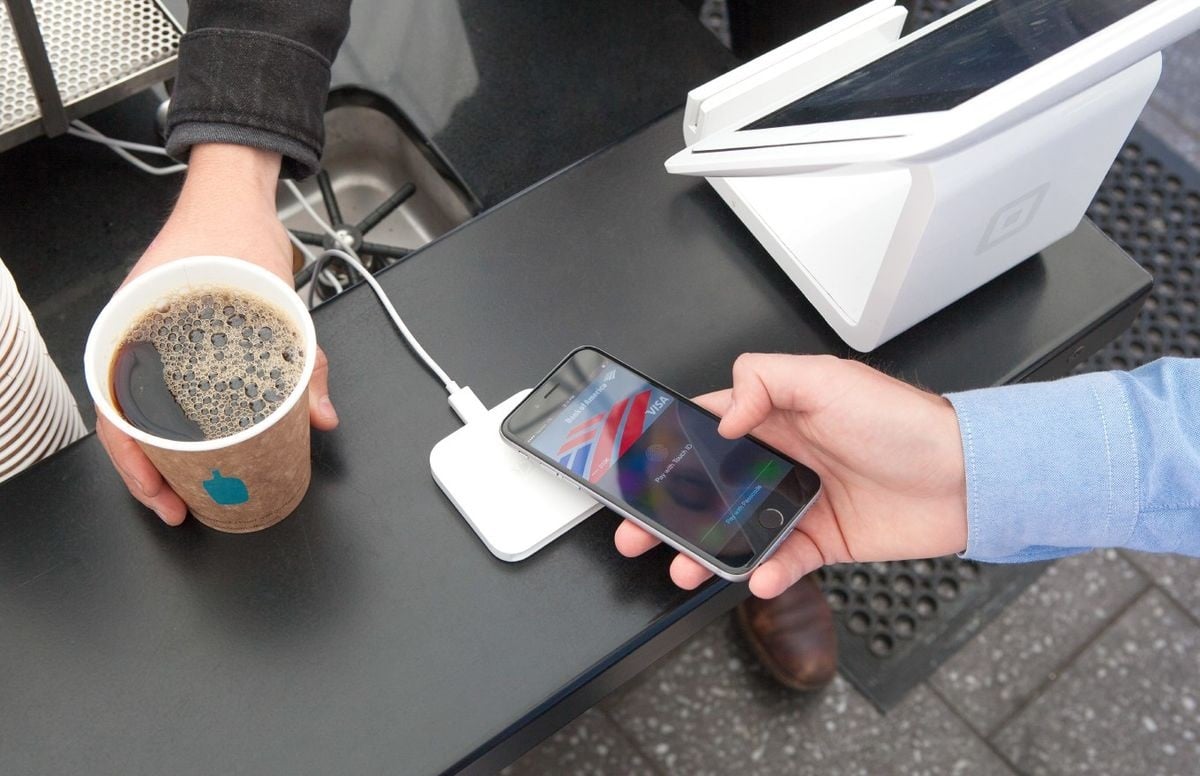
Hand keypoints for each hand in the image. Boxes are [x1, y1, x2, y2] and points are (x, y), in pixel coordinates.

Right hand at [96, 144, 338, 524]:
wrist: (233, 196)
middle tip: (180, 505)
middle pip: (128, 424)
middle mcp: (137, 340)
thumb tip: (321, 416)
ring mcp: (150, 340)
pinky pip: (164, 387)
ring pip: (143, 411)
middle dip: (150, 473)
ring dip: (161, 452)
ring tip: (187, 486)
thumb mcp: (279, 302)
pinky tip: (198, 442)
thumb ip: (308, 363)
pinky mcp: (170, 338)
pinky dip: (178, 419)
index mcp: (142, 332)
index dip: (136, 465)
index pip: (118, 415)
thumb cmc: (235, 237)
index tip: (163, 495)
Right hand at [614, 354, 967, 597]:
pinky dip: (766, 572)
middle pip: (710, 486)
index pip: (708, 427)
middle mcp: (782, 457)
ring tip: (684, 566)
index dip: (670, 445)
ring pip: (736, 529)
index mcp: (776, 414)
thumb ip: (765, 381)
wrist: (965, 479)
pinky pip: (782, 561)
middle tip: (639, 529)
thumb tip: (723, 414)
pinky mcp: (823, 539)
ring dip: (706, 550)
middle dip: (670, 509)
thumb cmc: (904, 423)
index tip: (638, 467)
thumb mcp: (828, 380)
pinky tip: (757, 575)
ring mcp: (799, 500)